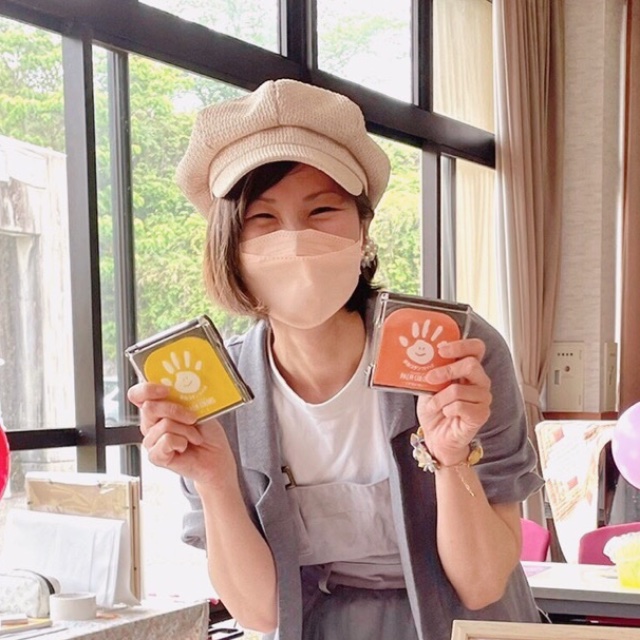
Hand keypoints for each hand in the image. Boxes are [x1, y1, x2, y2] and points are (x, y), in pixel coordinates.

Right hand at [128, 382, 236, 488]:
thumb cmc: (207, 432)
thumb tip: (177, 388)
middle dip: (175, 410)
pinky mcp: (155, 456)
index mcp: (158, 407)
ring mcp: (151, 440)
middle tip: (192, 417)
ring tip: (193, 437)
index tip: (166, 389)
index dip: (147, 389)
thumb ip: (184, 398)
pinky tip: (185, 446)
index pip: (138, 394)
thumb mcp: (199, 408)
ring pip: (164, 425)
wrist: (216, 455)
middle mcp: (150, 423)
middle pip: (149, 407)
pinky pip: (167, 441)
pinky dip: (182, 442)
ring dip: (186, 430)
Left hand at [415, 338, 491, 465]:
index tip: (441, 350)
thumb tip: (424, 357)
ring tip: (433, 405)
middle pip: (471, 364)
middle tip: (430, 379)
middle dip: (446, 370)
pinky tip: (446, 414)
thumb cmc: (435, 409)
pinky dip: (446, 410)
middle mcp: (480, 381)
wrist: (436, 437)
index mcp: (469, 370)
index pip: (476, 348)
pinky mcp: (482, 414)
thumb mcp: (429, 386)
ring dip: (440, 398)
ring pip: (459, 389)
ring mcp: (484, 398)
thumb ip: (433, 371)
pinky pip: (460, 406)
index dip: (462, 345)